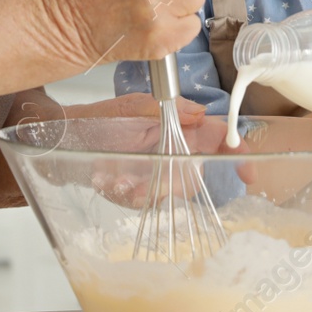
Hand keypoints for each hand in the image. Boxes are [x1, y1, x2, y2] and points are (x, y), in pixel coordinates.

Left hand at [65, 93, 233, 207]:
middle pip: (195, 174)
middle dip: (174, 183)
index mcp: (178, 126)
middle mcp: (173, 151)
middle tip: (149, 185)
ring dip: (145, 191)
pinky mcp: (140, 191)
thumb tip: (199, 112)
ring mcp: (158, 173)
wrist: (64, 140)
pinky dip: (127, 195)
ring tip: (114, 181)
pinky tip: (107, 183)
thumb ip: (165, 109)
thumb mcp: (131, 108)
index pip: (218, 137)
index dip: (238, 152)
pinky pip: (146, 203)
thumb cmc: (98, 120)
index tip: (246, 171)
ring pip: (171, 194)